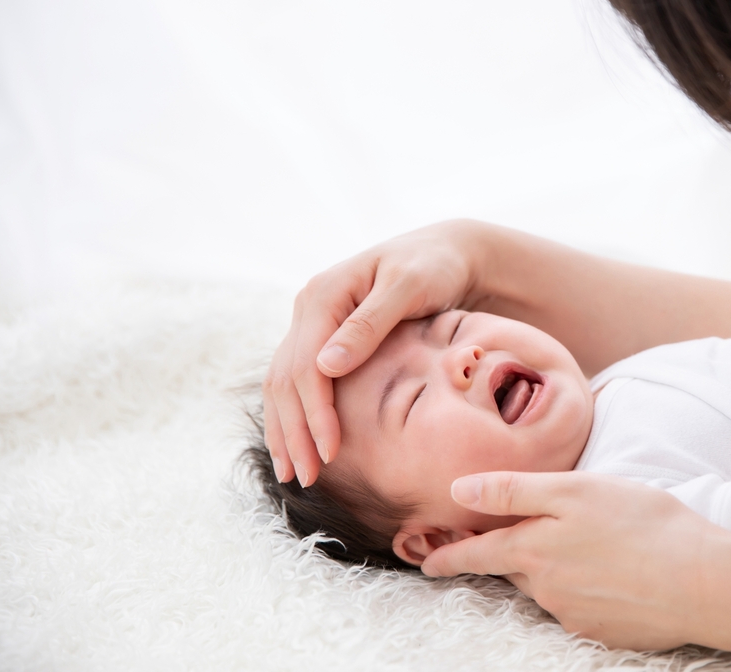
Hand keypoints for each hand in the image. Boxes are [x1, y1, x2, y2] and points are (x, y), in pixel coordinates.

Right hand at [262, 220, 483, 485]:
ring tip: (293, 474)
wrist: (448, 252)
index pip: (306, 366)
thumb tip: (326, 367)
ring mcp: (313, 321)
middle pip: (286, 378)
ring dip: (285, 430)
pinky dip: (295, 415)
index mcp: (324, 294)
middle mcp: (310, 307)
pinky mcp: (324, 335)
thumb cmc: (434, 267)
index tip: (329, 454)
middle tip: (305, 479)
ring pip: (283, 383)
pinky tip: (299, 446)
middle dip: (293, 432)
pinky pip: (297, 380)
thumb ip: (370, 324)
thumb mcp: (408, 288)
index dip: (314, 414)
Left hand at [421, 471, 728, 649]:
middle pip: (514, 572)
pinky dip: (587, 591)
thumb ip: (514, 490)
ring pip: (548, 589)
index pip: (478, 554)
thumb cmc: (643, 523)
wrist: (703, 582)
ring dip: (552, 573)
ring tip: (586, 550)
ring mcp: (575, 616)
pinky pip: (581, 608)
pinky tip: (614, 575)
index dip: (452, 557)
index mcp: (534, 550)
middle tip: (505, 548)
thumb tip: (459, 490)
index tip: (430, 563)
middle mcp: (547, 589)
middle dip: (506, 561)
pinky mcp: (604, 633)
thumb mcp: (576, 489)